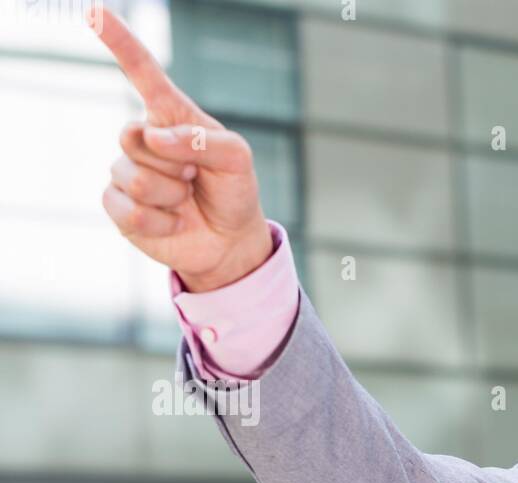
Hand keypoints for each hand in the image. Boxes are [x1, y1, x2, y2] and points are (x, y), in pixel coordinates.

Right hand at [91, 7, 271, 291]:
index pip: (142, 72)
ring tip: (186, 200)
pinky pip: (128, 209)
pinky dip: (160, 222)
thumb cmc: (233, 191)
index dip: (119, 41)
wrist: (230, 241)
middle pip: (133, 137)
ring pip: (134, 178)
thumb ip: (204, 140)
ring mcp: (127, 171)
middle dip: (173, 165)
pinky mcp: (119, 206)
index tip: (95, 11)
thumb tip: (154, 137)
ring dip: (170, 197)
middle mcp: (142, 138)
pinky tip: (173, 222)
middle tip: (193, 179)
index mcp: (170, 116)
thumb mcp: (237, 160)